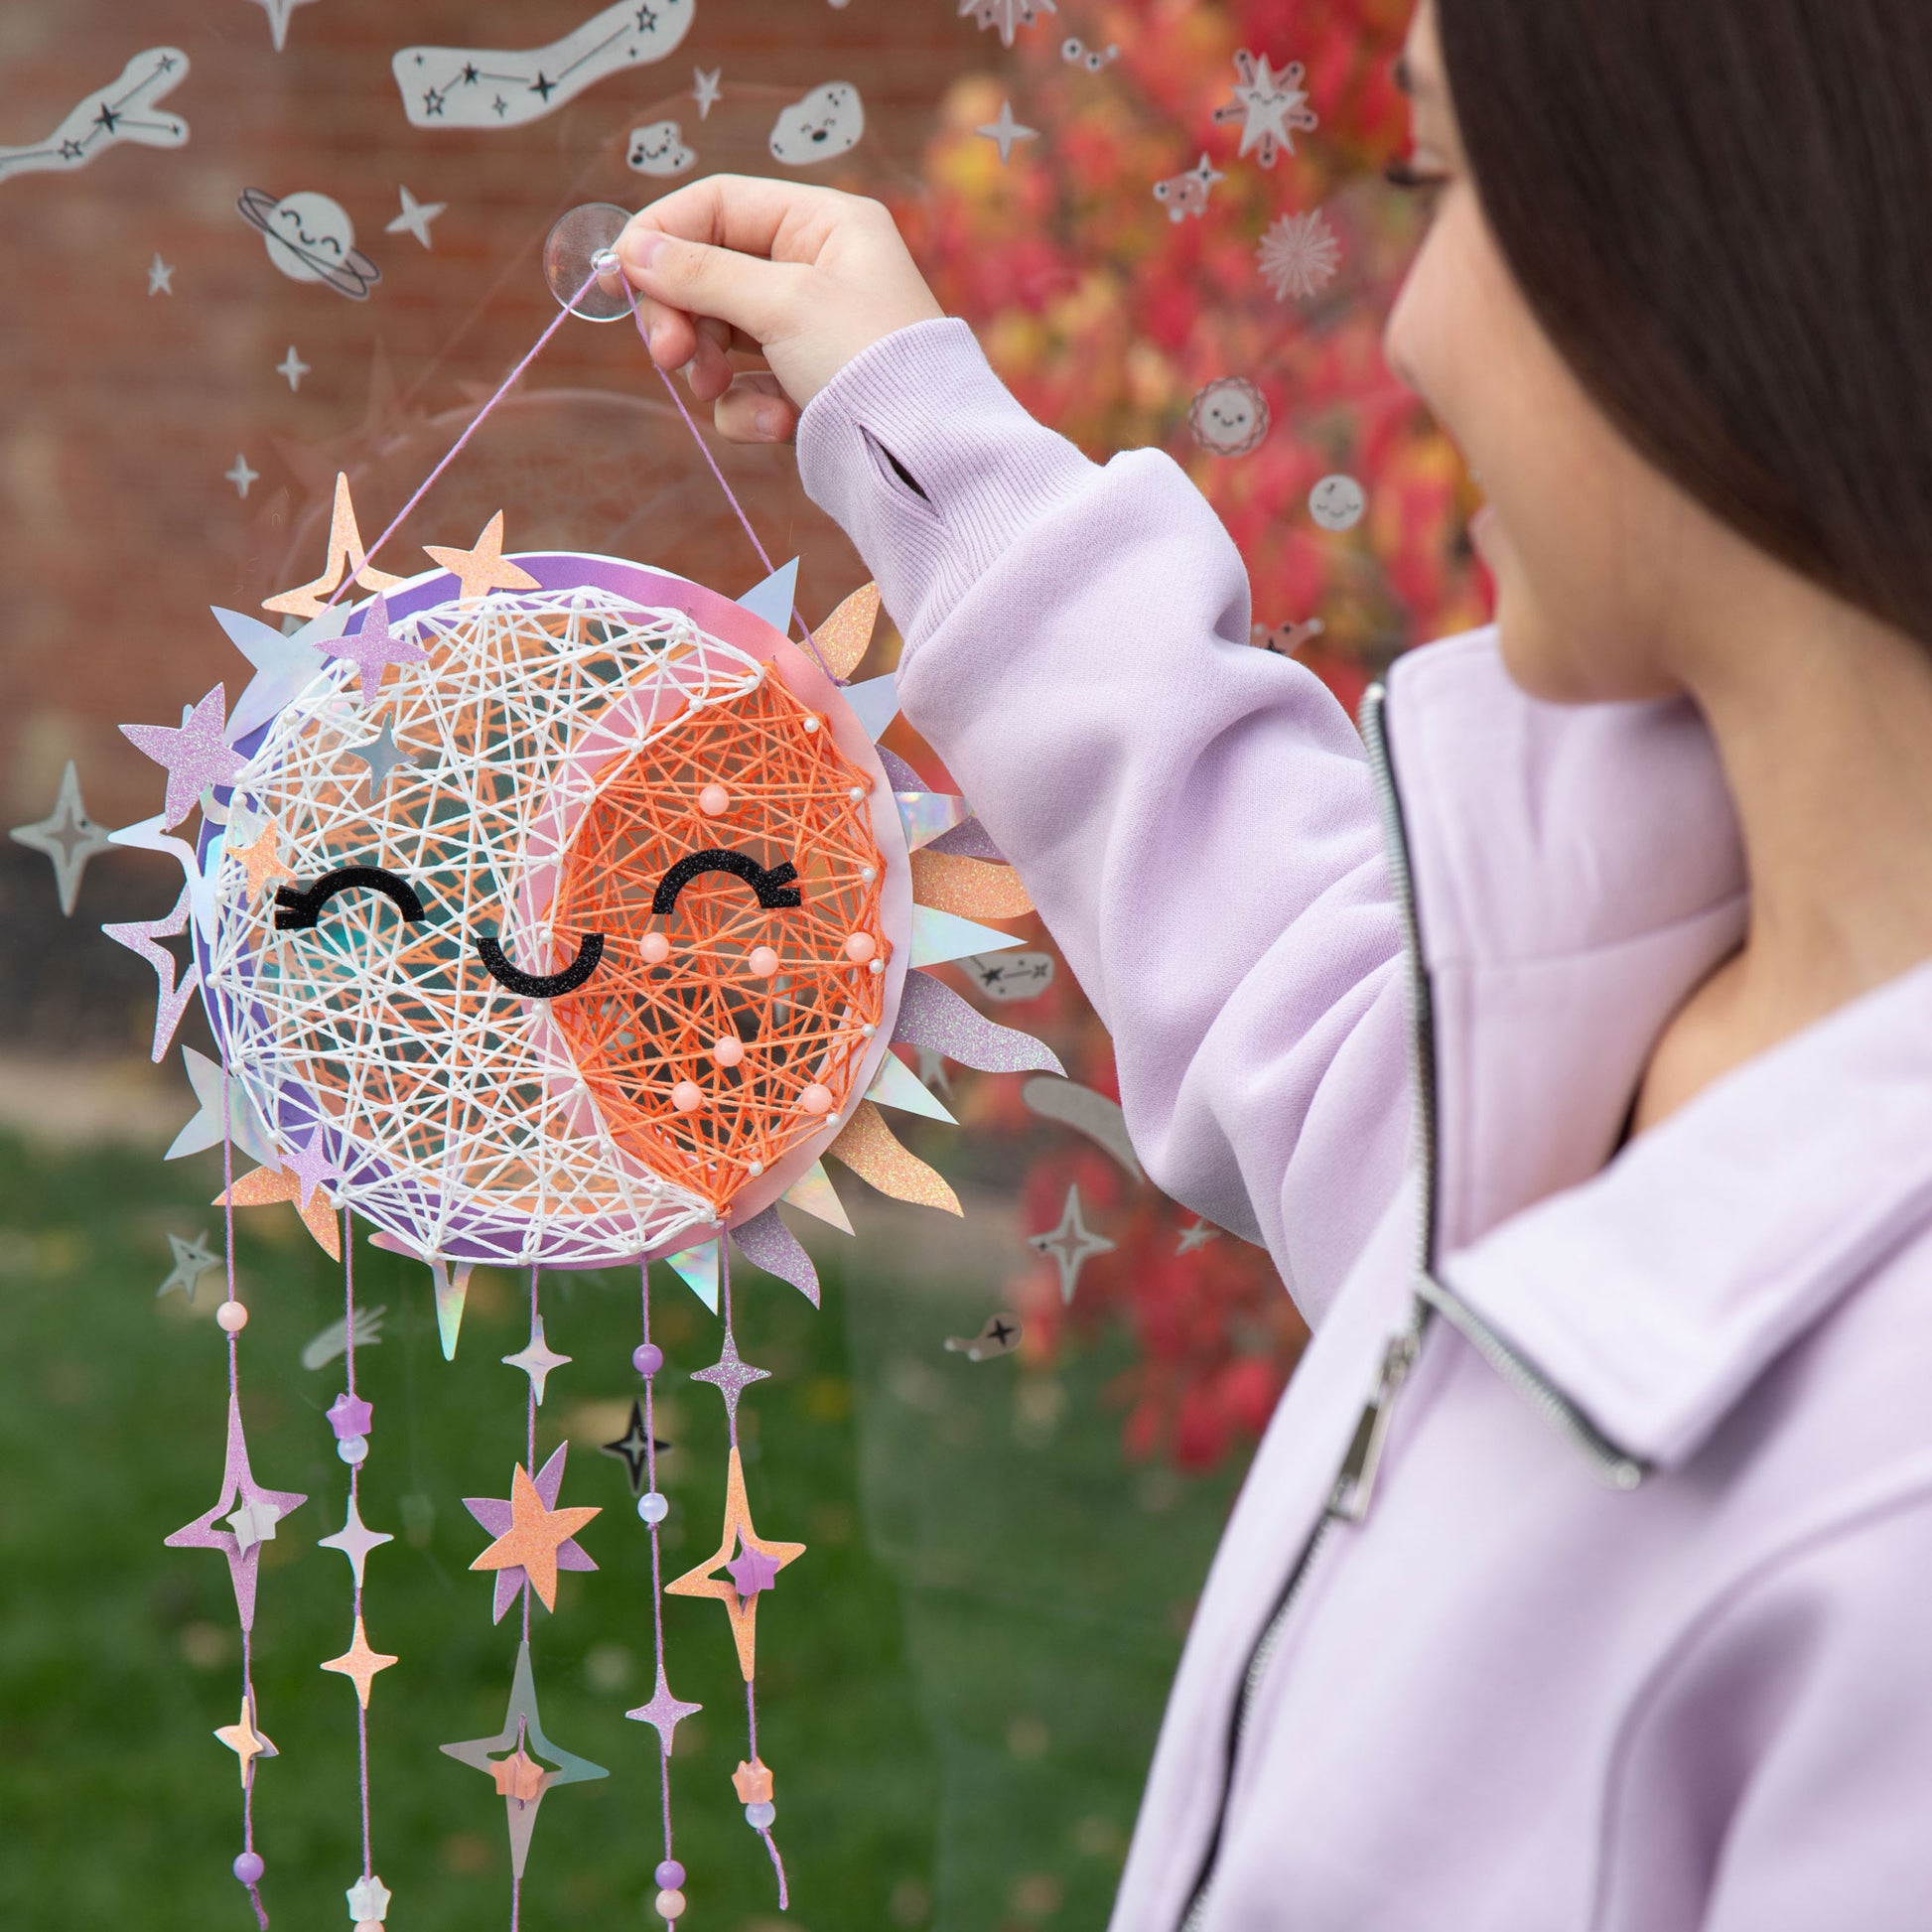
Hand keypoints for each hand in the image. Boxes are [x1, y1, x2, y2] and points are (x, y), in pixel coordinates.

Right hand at [604, 175, 944, 443]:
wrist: (924, 458)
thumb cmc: (869, 363)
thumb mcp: (783, 304)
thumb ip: (702, 273)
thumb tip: (633, 250)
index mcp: (824, 222)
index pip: (719, 205)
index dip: (662, 235)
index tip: (620, 276)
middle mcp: (817, 267)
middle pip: (708, 272)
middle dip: (682, 315)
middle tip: (668, 355)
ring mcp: (809, 330)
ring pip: (719, 334)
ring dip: (709, 367)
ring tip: (717, 391)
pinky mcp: (804, 386)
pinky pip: (745, 386)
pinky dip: (748, 408)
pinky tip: (778, 425)